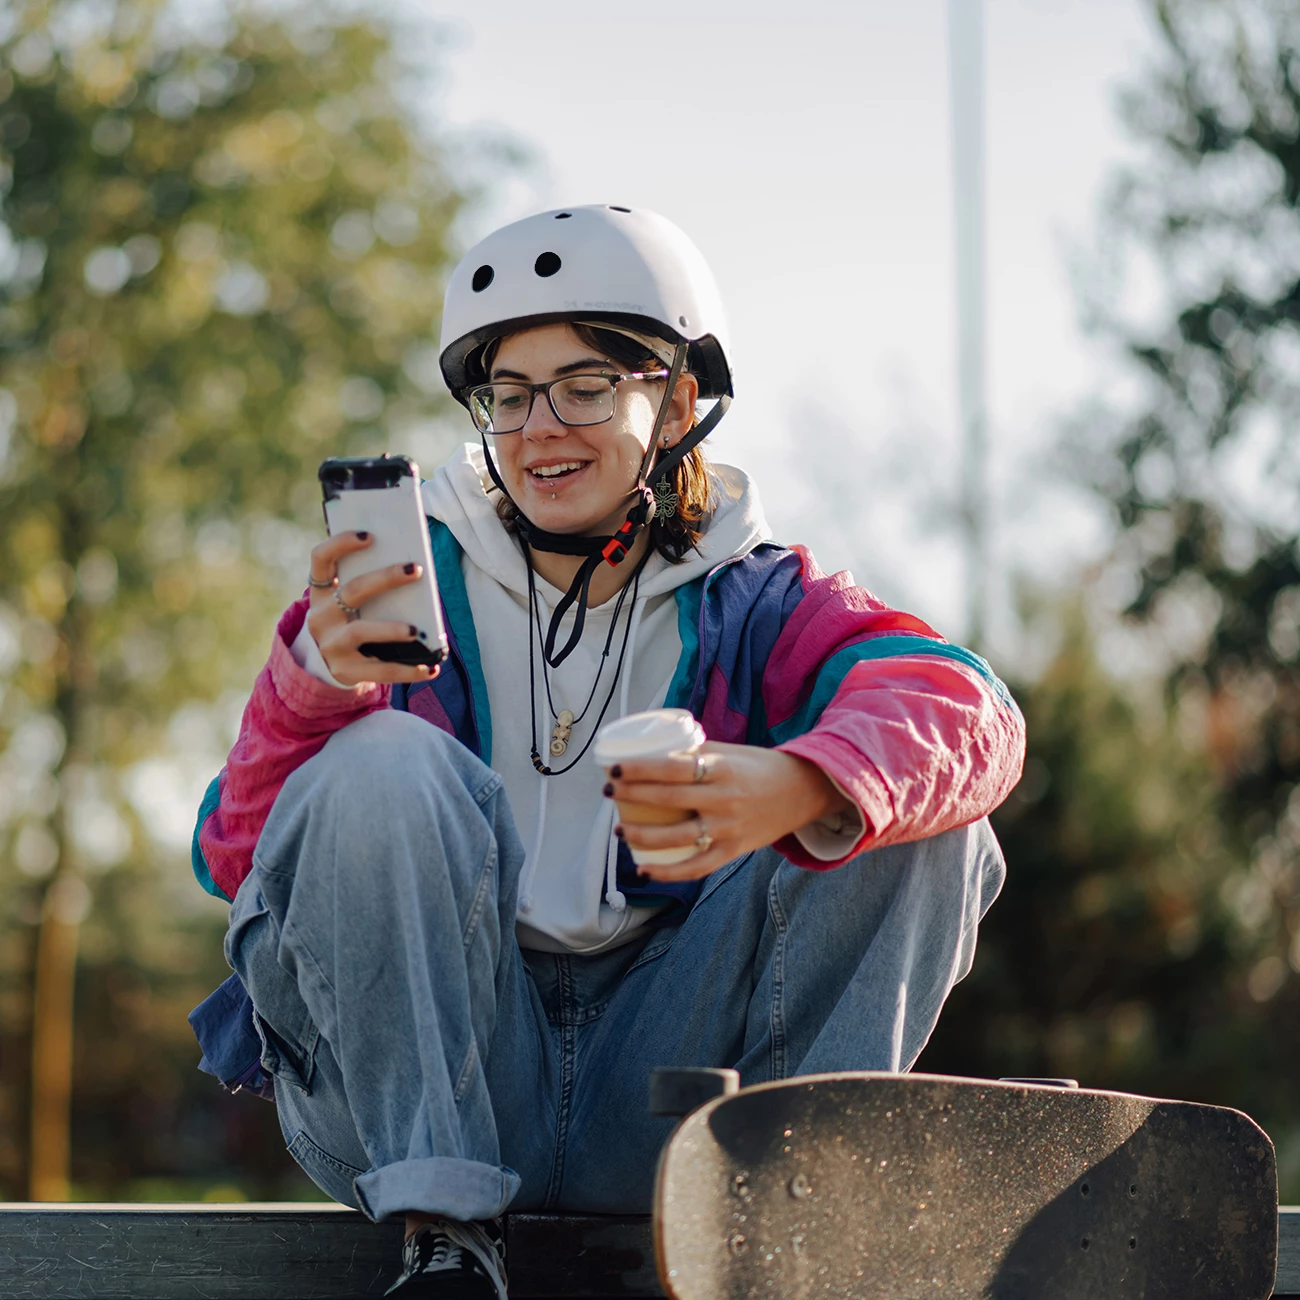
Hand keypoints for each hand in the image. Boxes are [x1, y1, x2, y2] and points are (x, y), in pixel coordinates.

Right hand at [305, 531, 439, 687]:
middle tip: (415, 570)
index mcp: (321, 592)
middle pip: (352, 590)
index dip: (341, 543)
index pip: (321, 558)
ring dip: (390, 629)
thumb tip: (415, 572)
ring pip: (360, 631)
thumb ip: (372, 588)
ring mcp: (330, 644)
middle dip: (385, 578)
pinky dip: (408, 670)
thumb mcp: (353, 605)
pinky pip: (379, 670)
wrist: (331, 667)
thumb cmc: (353, 623)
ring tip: (415, 631)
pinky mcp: (344, 671)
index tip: (369, 536)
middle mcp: (320, 616)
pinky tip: (430, 669)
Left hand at [606, 742, 853, 880]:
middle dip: (632, 796)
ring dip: (643, 836)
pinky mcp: (734, 851)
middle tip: (609, 791)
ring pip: (677, 838)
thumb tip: (655, 753)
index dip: (640, 769)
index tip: (615, 768)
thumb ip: (696, 754)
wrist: (803, 791)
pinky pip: (696, 867)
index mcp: (722, 769)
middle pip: (668, 800)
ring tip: (620, 829)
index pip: (672, 768)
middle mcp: (725, 799)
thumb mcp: (730, 752)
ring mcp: (729, 829)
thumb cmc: (760, 767)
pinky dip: (668, 872)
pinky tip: (645, 868)